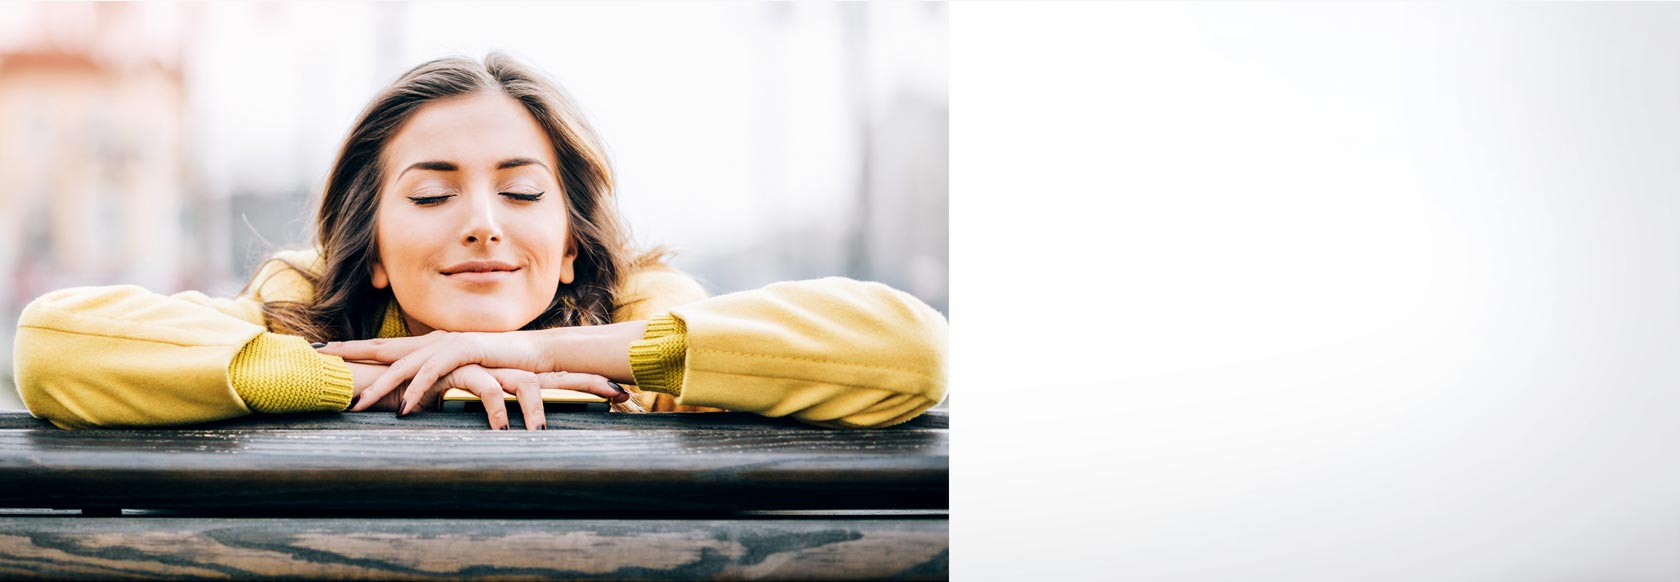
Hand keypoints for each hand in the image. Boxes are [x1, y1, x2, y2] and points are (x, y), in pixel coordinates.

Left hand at [324, 330, 632, 416]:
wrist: (543, 354)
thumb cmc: (507, 365)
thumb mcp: (468, 372)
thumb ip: (443, 379)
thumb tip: (420, 396)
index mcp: (432, 343)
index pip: (386, 345)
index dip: (354, 347)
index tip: (322, 349)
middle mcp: (436, 339)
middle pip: (385, 348)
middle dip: (350, 353)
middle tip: (318, 359)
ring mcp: (450, 342)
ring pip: (405, 364)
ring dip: (380, 385)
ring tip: (357, 403)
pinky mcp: (467, 351)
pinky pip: (435, 372)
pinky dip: (418, 389)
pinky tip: (405, 406)